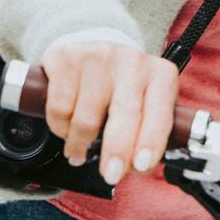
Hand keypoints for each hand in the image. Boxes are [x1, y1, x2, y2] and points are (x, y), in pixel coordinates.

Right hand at [38, 39, 178, 187]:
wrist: (95, 45)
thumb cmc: (124, 86)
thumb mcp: (147, 103)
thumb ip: (147, 133)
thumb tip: (136, 167)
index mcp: (160, 75)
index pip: (159, 112)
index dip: (151, 141)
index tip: (140, 165)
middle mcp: (132, 62)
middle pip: (124, 114)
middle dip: (116, 151)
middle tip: (110, 175)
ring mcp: (98, 58)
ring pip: (86, 119)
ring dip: (80, 146)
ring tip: (79, 152)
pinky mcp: (66, 60)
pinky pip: (59, 109)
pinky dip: (60, 129)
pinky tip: (66, 130)